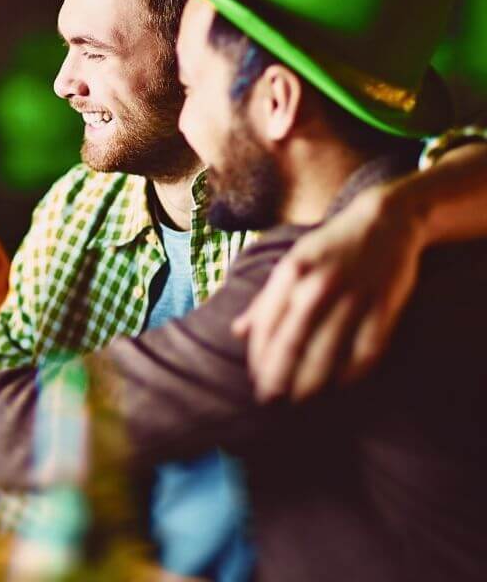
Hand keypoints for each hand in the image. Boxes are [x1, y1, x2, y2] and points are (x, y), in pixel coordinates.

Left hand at [232, 185, 422, 401]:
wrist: (385, 221)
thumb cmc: (330, 247)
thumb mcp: (291, 263)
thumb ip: (266, 299)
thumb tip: (238, 332)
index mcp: (291, 273)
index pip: (267, 324)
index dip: (260, 357)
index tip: (256, 379)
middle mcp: (318, 285)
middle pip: (293, 343)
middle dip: (278, 377)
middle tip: (270, 402)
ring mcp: (353, 297)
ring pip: (327, 352)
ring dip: (311, 383)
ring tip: (299, 402)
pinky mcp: (384, 307)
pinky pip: (365, 351)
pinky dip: (352, 374)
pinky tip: (340, 388)